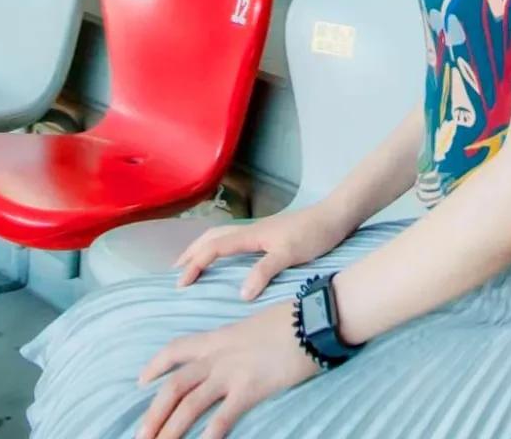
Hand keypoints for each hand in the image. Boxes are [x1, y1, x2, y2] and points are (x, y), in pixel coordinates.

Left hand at [135, 299, 320, 438]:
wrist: (311, 319)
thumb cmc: (290, 323)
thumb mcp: (253, 329)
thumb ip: (236, 344)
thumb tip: (232, 357)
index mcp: (218, 338)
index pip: (176, 349)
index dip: (155, 366)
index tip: (141, 381)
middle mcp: (218, 356)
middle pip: (174, 385)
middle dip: (154, 414)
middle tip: (139, 436)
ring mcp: (232, 372)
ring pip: (189, 404)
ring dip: (170, 430)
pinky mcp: (250, 388)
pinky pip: (222, 417)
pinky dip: (209, 436)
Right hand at [173, 202, 347, 299]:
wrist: (335, 217)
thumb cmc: (314, 234)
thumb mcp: (290, 254)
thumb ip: (265, 271)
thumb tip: (241, 294)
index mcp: (251, 235)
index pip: (214, 248)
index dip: (195, 265)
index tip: (180, 284)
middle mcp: (250, 231)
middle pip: (211, 237)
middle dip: (191, 253)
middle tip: (175, 271)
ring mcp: (259, 232)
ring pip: (221, 236)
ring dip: (203, 248)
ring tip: (192, 262)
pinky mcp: (268, 236)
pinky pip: (233, 240)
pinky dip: (220, 248)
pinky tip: (227, 260)